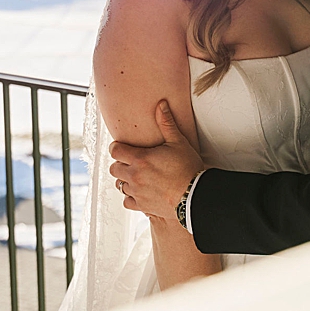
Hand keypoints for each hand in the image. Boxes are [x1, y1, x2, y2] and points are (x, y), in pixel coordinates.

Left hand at [108, 99, 207, 221]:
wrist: (196, 195)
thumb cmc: (188, 168)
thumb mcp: (178, 142)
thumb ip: (166, 123)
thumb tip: (161, 105)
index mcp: (139, 159)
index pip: (114, 150)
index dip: (117, 147)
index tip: (124, 147)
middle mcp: (134, 176)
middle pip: (113, 168)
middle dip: (120, 163)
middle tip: (132, 161)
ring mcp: (137, 192)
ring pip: (119, 185)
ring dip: (125, 179)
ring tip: (137, 176)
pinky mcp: (143, 206)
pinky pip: (127, 201)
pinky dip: (131, 197)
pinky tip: (139, 192)